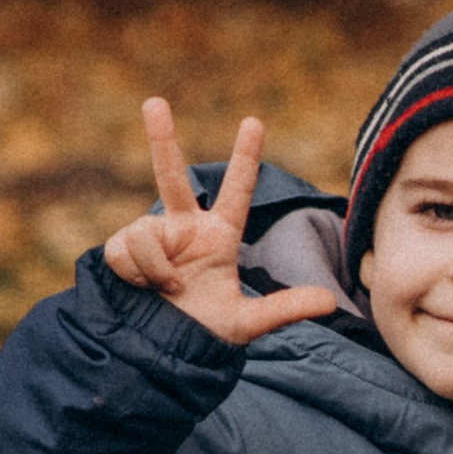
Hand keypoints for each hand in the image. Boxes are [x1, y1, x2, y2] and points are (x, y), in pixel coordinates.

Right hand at [103, 98, 341, 348]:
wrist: (161, 351)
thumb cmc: (205, 332)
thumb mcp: (247, 322)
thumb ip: (284, 308)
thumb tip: (330, 303)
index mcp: (219, 236)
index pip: (236, 192)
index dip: (245, 157)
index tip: (254, 121)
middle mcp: (184, 228)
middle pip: (172, 175)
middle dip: (161, 138)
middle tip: (154, 101)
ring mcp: (152, 237)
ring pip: (146, 234)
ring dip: (156, 266)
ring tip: (165, 288)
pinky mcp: (123, 249)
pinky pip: (126, 249)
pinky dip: (137, 272)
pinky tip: (142, 287)